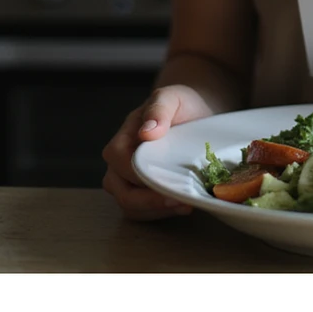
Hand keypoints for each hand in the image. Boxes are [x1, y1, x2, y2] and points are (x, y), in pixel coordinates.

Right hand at [101, 84, 213, 219]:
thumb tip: (147, 132)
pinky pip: (143, 212)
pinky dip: (160, 214)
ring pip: (131, 206)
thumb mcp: (172, 97)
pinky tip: (182, 207)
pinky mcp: (141, 193)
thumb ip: (159, 109)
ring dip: (156, 211)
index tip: (167, 180)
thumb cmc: (180, 105)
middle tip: (179, 201)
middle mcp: (118, 164)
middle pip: (122, 191)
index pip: (121, 163)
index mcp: (122, 140)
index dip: (140, 175)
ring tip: (184, 205)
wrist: (194, 115)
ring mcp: (127, 181)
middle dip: (149, 201)